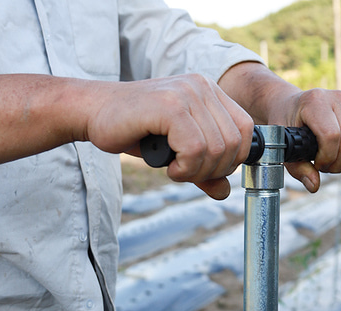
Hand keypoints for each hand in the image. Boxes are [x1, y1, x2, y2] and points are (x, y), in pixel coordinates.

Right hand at [86, 74, 253, 198]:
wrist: (94, 114)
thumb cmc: (137, 131)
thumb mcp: (178, 153)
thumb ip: (204, 170)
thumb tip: (225, 192)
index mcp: (209, 92)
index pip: (245, 130)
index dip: (233, 159)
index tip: (207, 170)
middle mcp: (202, 87)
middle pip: (234, 144)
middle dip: (214, 170)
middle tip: (188, 173)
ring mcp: (186, 93)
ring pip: (216, 149)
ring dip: (197, 172)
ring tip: (176, 169)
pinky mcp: (169, 106)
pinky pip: (195, 149)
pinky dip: (185, 168)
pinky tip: (169, 168)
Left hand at [218, 63, 340, 192]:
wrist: (291, 105)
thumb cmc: (286, 125)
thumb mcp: (284, 145)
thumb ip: (297, 167)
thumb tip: (314, 186)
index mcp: (315, 101)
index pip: (332, 136)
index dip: (326, 158)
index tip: (315, 164)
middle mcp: (338, 98)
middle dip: (338, 165)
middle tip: (324, 167)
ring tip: (333, 164)